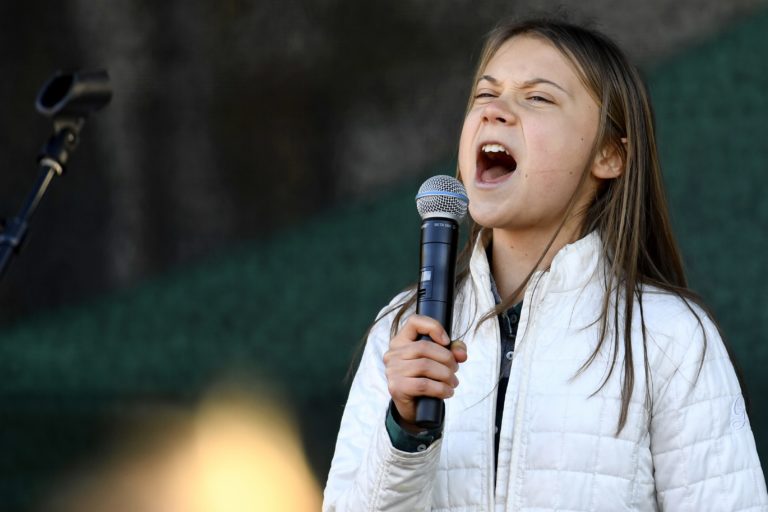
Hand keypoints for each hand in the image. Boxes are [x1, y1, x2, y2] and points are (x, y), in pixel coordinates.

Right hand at [383, 314, 467, 430]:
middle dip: (447, 358)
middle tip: (455, 369)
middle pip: (424, 346)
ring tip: (453, 382)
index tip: (447, 341)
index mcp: (401, 341)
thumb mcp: (440, 361)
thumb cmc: (426, 378)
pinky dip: (441, 389)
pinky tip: (447, 392)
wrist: (414, 408)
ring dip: (446, 375)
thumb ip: (453, 350)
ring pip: (425, 366)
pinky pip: (424, 384)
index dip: (433, 327)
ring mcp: (392, 370)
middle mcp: (393, 353)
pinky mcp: (396, 387)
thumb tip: (461, 353)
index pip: (414, 322)